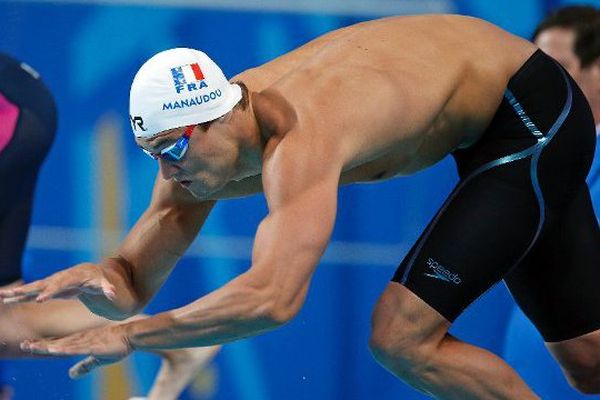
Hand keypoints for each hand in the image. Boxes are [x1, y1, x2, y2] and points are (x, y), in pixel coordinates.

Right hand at [0, 262, 116, 303]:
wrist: (95, 274)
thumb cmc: (102, 280)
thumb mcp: (106, 284)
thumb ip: (108, 289)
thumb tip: (113, 294)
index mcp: (75, 277)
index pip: (62, 283)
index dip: (51, 291)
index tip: (40, 299)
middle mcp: (62, 277)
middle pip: (43, 283)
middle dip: (27, 290)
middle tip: (10, 296)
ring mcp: (54, 282)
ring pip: (34, 287)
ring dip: (18, 292)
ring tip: (1, 296)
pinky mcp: (50, 287)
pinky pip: (33, 291)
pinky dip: (20, 295)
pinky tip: (6, 299)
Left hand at [20, 324, 133, 378]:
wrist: (131, 335)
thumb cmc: (116, 344)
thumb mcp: (97, 358)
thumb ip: (84, 366)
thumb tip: (71, 375)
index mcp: (80, 342)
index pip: (58, 344)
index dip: (43, 346)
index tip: (28, 346)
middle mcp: (80, 340)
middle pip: (57, 344)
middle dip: (40, 345)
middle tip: (24, 345)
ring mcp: (87, 341)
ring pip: (64, 345)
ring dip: (49, 347)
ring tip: (34, 347)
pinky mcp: (94, 345)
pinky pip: (77, 348)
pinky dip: (65, 349)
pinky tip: (55, 350)